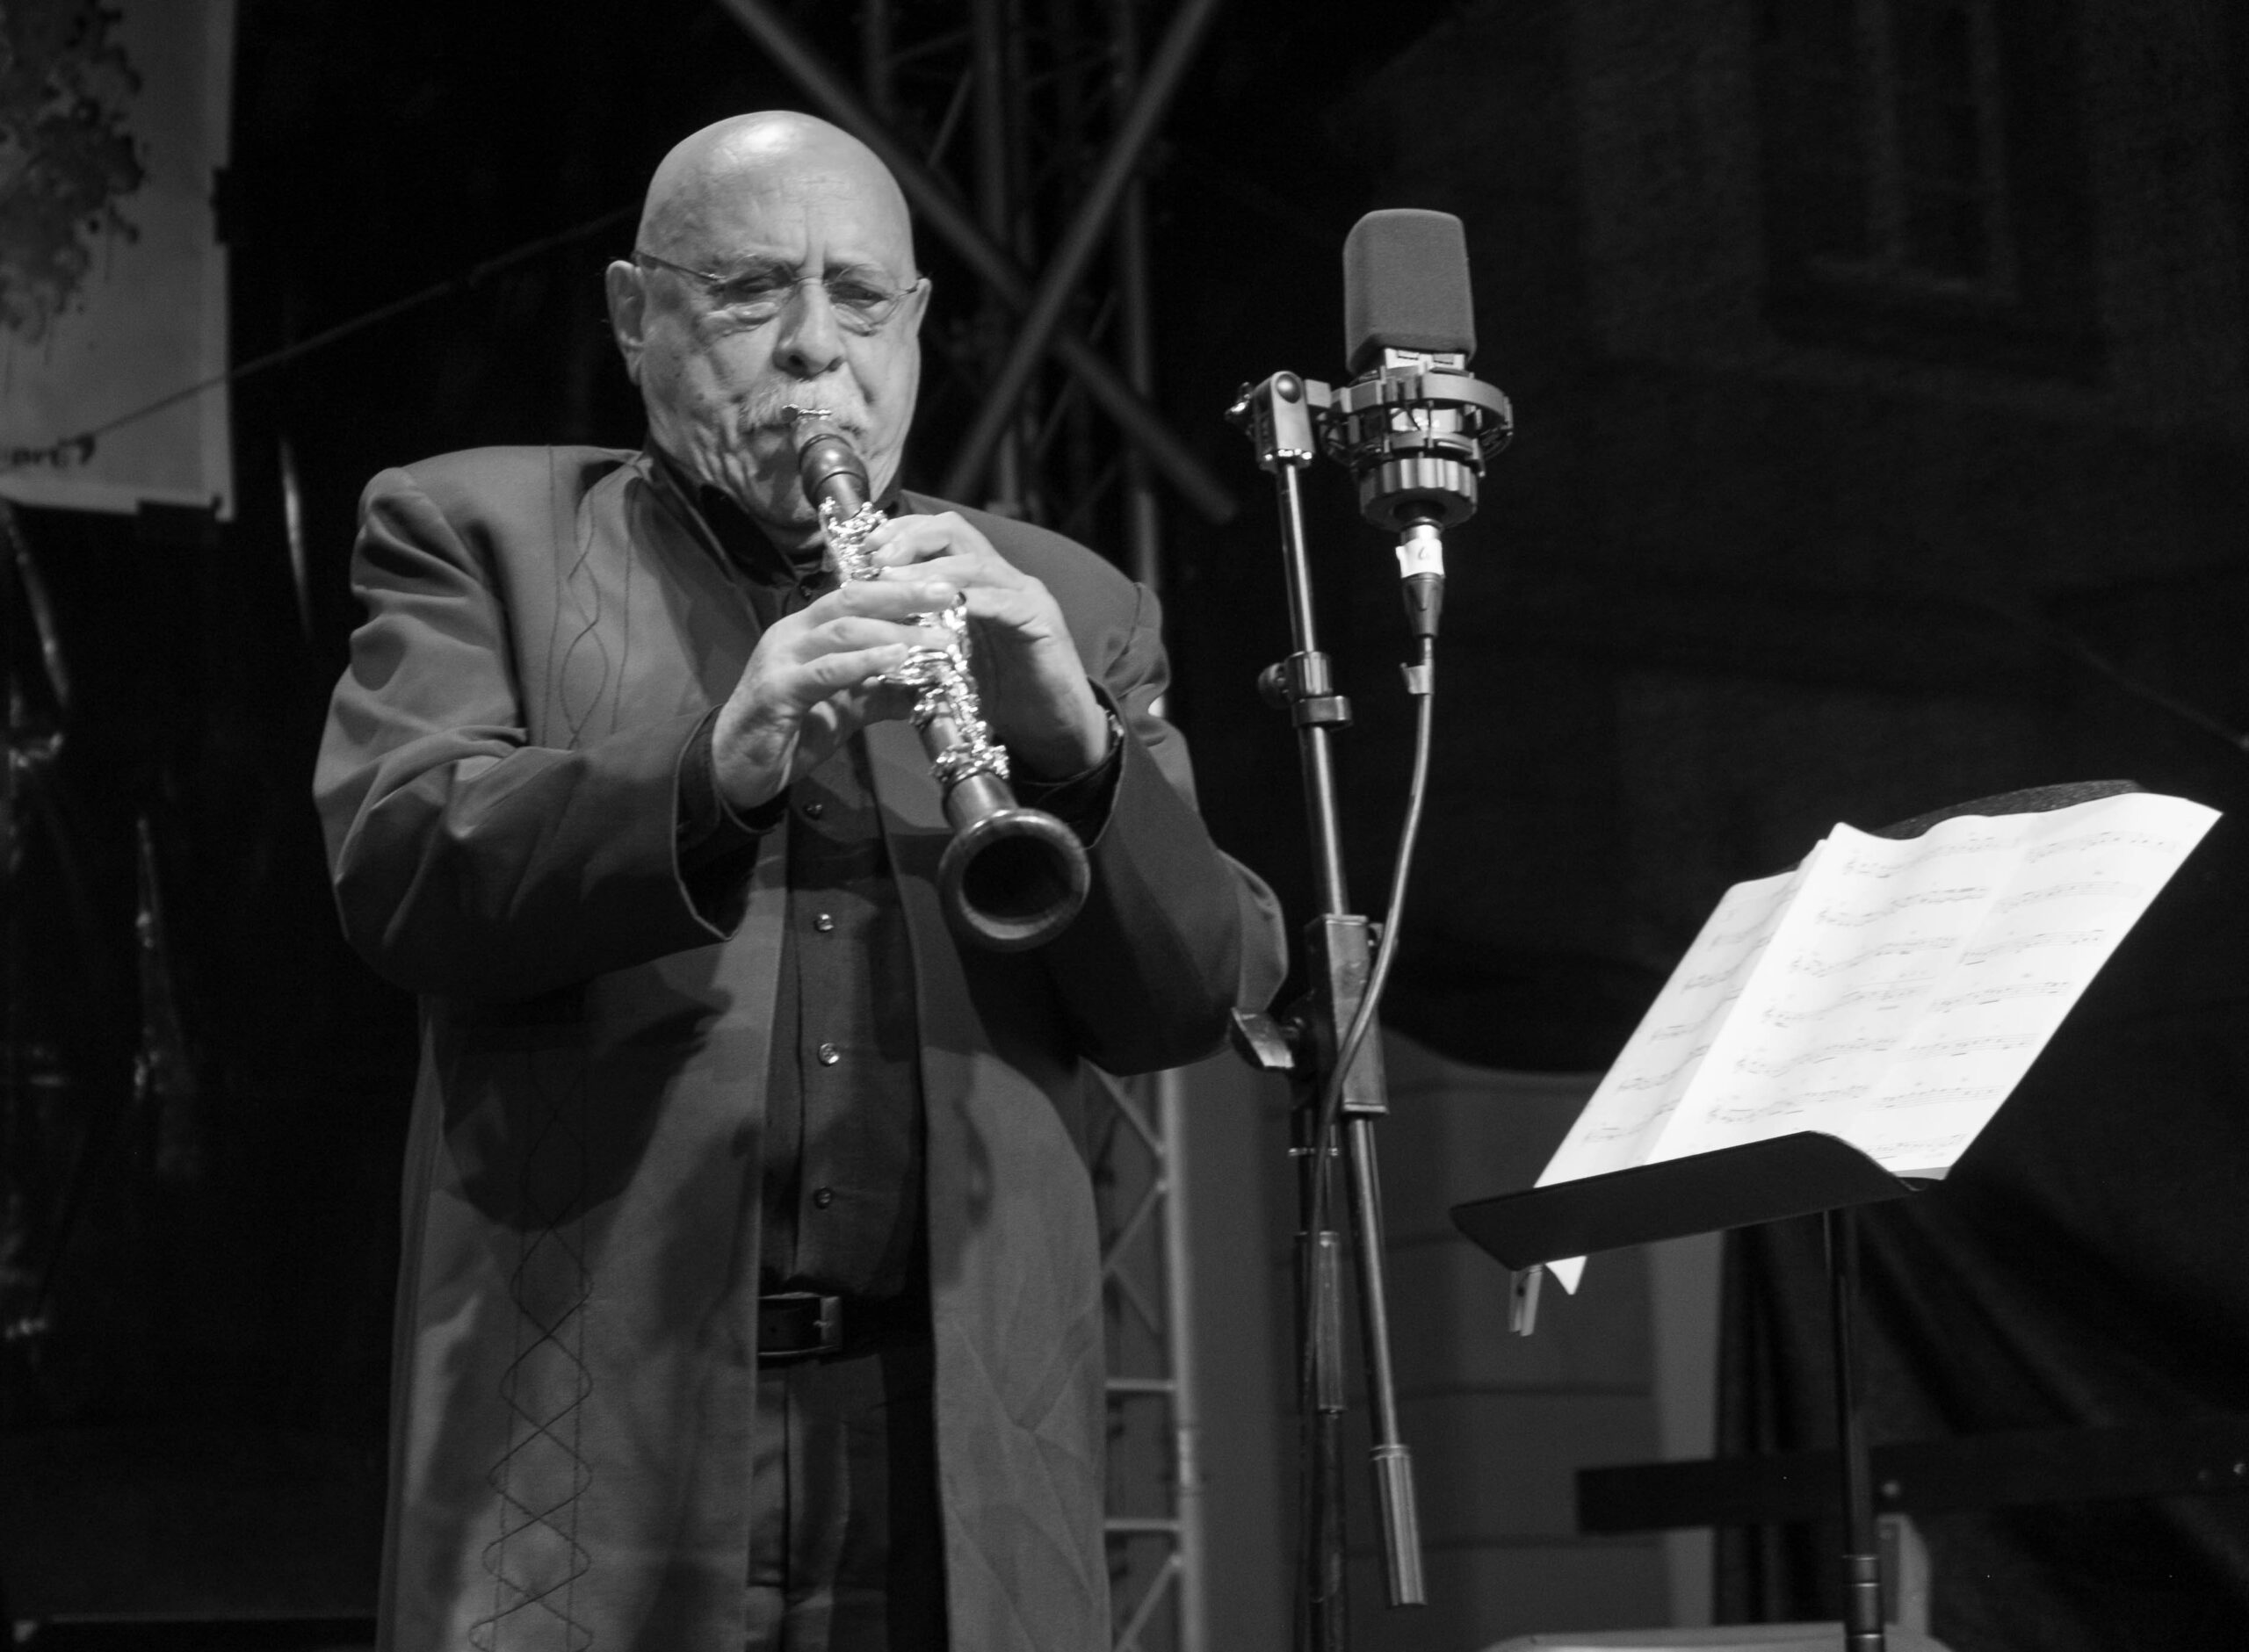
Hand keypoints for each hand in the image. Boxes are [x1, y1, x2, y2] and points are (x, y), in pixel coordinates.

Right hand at [710, 577, 952, 811]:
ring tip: (936, 640)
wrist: (736, 768)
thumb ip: (881, 693)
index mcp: (807, 630)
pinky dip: (864, 663)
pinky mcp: (777, 690)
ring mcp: (782, 658)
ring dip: (895, 634)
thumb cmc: (789, 732)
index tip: (943, 589)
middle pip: (852, 599)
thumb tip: (929, 688)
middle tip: (947, 595)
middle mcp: (793, 633)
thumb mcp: (846, 708)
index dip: (900, 589)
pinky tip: (895, 660)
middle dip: (903, 594)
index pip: (856, 595)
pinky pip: (826, 670)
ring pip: (843, 630)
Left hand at [857, 512, 1111, 777]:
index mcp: (980, 581)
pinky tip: (943, 609)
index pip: (938, 534)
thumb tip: (870, 624)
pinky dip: (972, 601)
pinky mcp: (1043, 622)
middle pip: (955, 530)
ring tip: (894, 580)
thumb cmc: (1000, 696)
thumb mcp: (949, 658)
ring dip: (931, 570)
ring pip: (976, 562)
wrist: (1053, 731)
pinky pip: (1004, 602)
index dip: (900, 533)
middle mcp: (1003, 578)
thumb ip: (920, 634)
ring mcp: (1026, 597)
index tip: (865, 549)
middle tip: (877, 559)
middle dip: (910, 538)